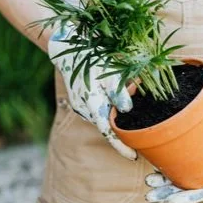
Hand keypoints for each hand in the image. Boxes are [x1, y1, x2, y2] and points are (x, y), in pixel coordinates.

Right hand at [48, 21, 136, 159]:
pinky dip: (107, 101)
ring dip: (115, 105)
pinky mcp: (79, 100)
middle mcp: (84, 109)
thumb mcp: (109, 71)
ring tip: (125, 83)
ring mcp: (80, 105)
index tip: (133, 157)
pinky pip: (97, 106)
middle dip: (123, 115)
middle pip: (109, 121)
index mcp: (91, 105)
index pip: (108, 133)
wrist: (68, 46)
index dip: (121, 147)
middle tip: (134, 89)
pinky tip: (109, 85)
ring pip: (104, 113)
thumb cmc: (92, 57)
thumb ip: (118, 91)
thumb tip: (127, 109)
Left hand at [144, 80, 202, 202]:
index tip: (168, 202)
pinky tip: (154, 163)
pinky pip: (179, 160)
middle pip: (187, 188)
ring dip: (163, 182)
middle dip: (167, 193)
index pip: (202, 194)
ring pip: (180, 175)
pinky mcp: (195, 148)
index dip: (185, 199)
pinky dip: (166, 164)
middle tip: (150, 196)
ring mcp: (202, 160)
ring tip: (149, 181)